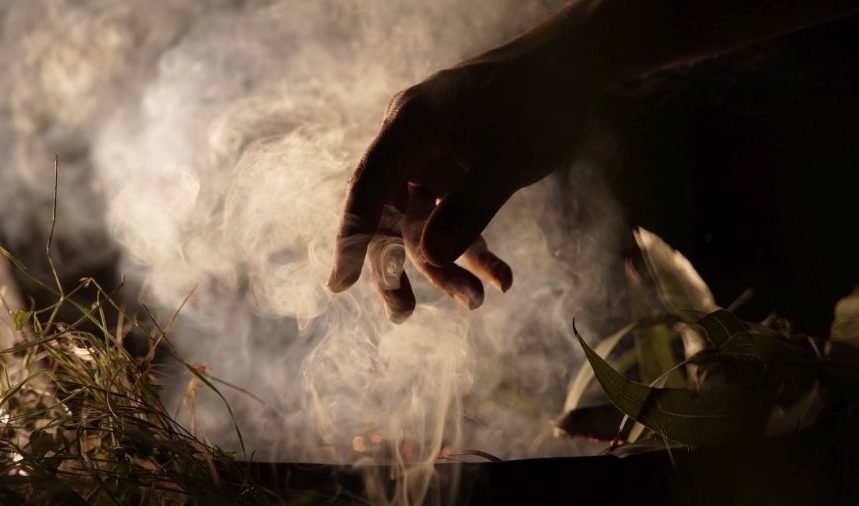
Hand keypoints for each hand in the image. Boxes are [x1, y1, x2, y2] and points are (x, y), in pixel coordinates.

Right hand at [327, 12, 604, 321]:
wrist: (573, 66)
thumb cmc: (536, 103)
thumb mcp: (505, 163)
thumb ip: (467, 211)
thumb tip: (429, 258)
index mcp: (408, 129)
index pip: (367, 190)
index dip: (352, 239)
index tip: (339, 283)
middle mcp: (413, 143)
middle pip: (391, 214)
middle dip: (400, 265)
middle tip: (403, 314)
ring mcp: (437, 157)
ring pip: (426, 221)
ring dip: (447, 262)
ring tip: (477, 300)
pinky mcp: (461, 168)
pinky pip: (457, 214)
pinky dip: (476, 245)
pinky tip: (502, 276)